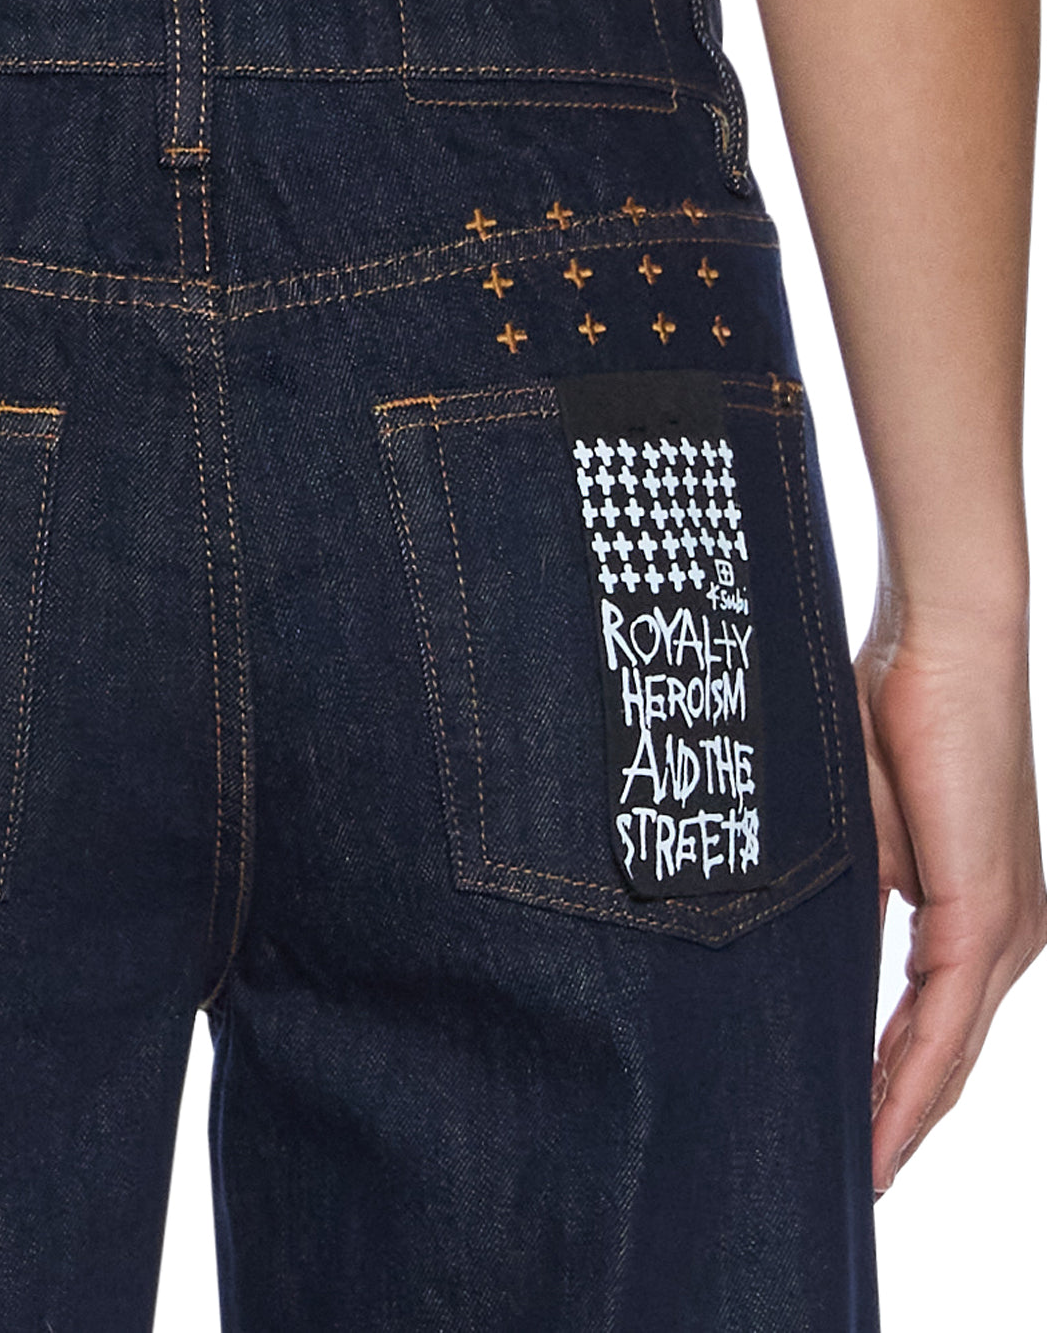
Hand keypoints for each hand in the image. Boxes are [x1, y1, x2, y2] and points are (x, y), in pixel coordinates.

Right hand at [854, 604, 1046, 1195]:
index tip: (852, 1141)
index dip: (895, 1089)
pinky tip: (877, 1122)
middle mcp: (1009, 932)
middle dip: (899, 1121)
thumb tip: (814, 956)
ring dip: (903, 1115)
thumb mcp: (862, 831)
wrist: (940, 644)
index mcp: (980, 911)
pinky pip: (944, 1021)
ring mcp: (1006, 926)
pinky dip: (910, 1079)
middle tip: (849, 1179)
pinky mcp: (988, 912)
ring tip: (856, 1170)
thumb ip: (855, 900)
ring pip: (952, 1053)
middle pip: (950, 1058)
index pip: (935, 1025)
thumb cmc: (897, 718)